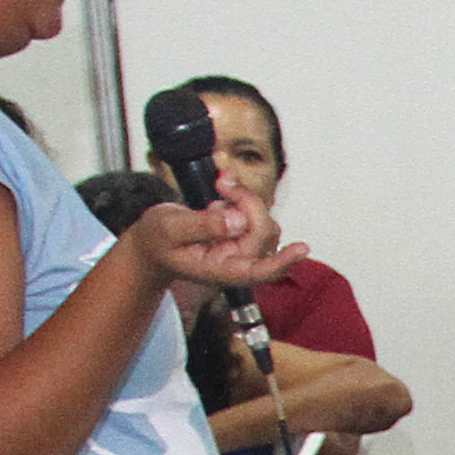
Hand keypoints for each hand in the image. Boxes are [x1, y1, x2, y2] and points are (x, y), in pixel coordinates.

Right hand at [130, 188, 301, 296]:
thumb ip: (203, 226)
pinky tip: (221, 189)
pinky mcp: (241, 232)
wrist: (151, 243)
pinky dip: (242, 195)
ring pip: (263, 220)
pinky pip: (255, 212)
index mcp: (220, 270)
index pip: (259, 271)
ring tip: (219, 186)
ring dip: (245, 198)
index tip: (302, 248)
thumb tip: (237, 221)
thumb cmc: (157, 241)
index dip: (282, 261)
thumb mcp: (170, 229)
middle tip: (222, 183)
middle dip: (248, 202)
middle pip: (263, 232)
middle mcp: (236, 262)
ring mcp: (241, 247)